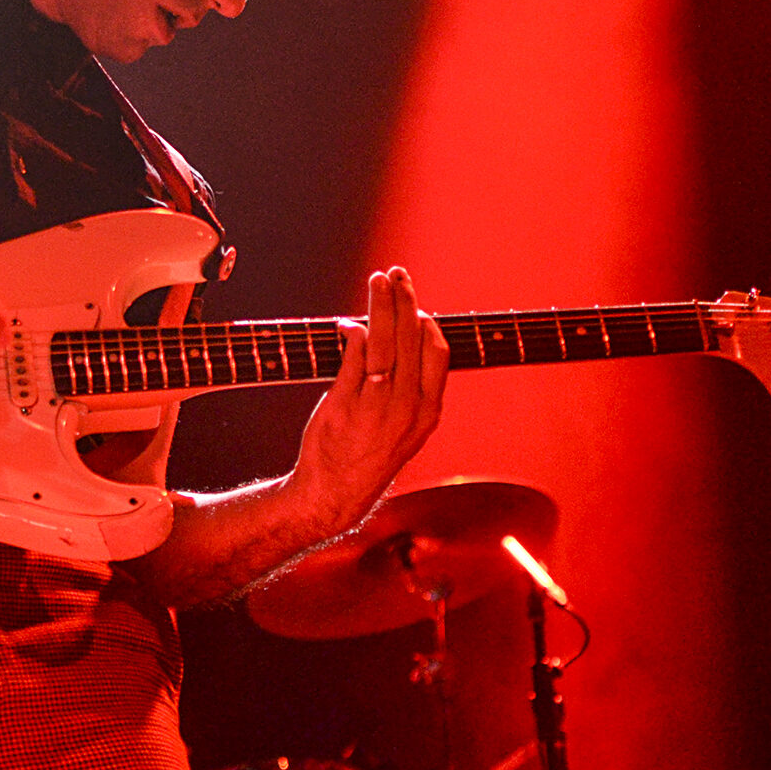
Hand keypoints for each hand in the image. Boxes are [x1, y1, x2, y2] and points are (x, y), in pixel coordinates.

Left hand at [292, 266, 448, 536]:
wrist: (333, 495)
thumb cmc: (370, 457)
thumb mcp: (406, 428)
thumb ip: (411, 387)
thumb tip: (403, 338)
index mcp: (427, 412)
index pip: (437, 353)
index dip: (427, 323)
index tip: (416, 305)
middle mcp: (406, 407)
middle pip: (411, 338)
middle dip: (405, 299)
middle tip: (397, 274)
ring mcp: (374, 405)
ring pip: (383, 341)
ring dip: (381, 304)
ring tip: (378, 280)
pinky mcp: (343, 404)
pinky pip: (352, 358)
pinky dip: (352, 335)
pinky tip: (348, 324)